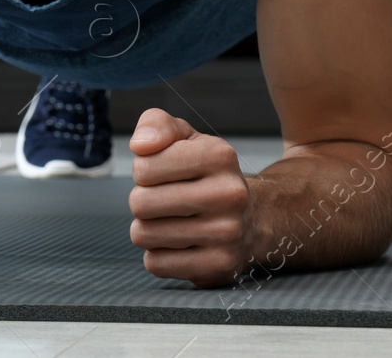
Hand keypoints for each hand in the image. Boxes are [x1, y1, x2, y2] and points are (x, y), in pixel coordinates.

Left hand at [127, 108, 254, 286]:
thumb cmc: (206, 174)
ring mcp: (227, 233)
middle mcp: (229, 194)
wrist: (251, 218)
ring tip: (173, 221)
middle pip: (140, 203)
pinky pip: (156, 264)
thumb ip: (156, 125)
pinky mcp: (219, 266)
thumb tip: (140, 145)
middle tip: (165, 200)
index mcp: (219, 155)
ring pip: (144, 235)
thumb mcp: (184, 137)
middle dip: (143, 201)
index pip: (143, 167)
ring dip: (149, 228)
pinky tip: (179, 243)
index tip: (164, 174)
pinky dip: (158, 255)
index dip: (144, 171)